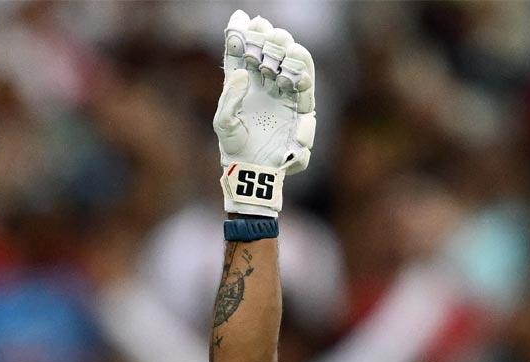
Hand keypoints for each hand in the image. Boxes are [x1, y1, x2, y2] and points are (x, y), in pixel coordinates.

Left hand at [214, 11, 315, 215]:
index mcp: (242, 82)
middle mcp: (265, 83)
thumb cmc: (235, 149)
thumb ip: (229, 96)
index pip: (242, 51)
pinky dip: (302, 74)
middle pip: (269, 51)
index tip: (240, 20)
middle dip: (267, 38)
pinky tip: (293, 68)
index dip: (241, 33)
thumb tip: (243, 72)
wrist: (252, 174)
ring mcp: (283, 93)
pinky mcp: (299, 108)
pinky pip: (305, 86)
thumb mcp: (224, 123)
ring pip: (291, 62)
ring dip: (287, 51)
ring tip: (282, 46)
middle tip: (262, 32)